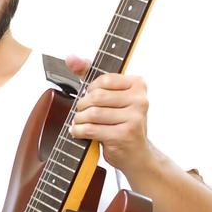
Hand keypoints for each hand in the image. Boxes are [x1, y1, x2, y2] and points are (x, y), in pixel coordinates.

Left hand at [65, 53, 149, 174]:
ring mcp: (134, 118)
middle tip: (81, 112)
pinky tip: (79, 132)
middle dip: (82, 105)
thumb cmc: (121, 121)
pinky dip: (80, 131)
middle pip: (97, 96)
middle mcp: (140, 100)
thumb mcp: (110, 95)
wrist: (137, 154)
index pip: (104, 79)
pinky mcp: (124, 135)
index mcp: (138, 85)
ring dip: (79, 119)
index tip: (91, 98)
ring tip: (79, 123)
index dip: (90, 89)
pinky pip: (92, 129)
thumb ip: (90, 73)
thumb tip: (71, 58)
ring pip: (93, 113)